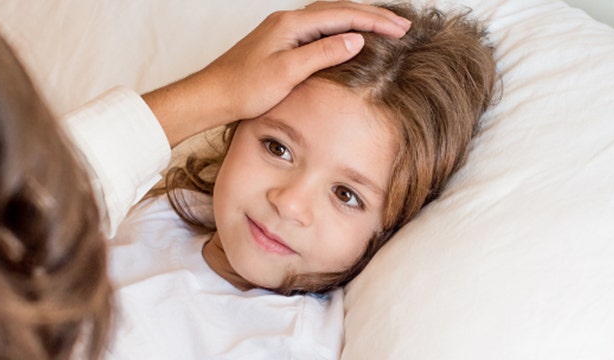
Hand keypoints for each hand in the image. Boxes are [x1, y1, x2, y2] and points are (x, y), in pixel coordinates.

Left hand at [144, 2, 410, 145]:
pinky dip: (342, 29)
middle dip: (373, 16)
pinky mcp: (280, 42)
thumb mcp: (287, 73)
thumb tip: (356, 39)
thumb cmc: (243, 88)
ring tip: (384, 28)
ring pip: (330, 16)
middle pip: (340, 9)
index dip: (375, 21)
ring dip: (359, 20)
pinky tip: (349, 38)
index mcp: (292, 24)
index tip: (401, 29)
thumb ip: (323, 53)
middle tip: (402, 26)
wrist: (211, 96)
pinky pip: (320, 28)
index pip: (343, 15)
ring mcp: (284, 30)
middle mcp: (288, 21)